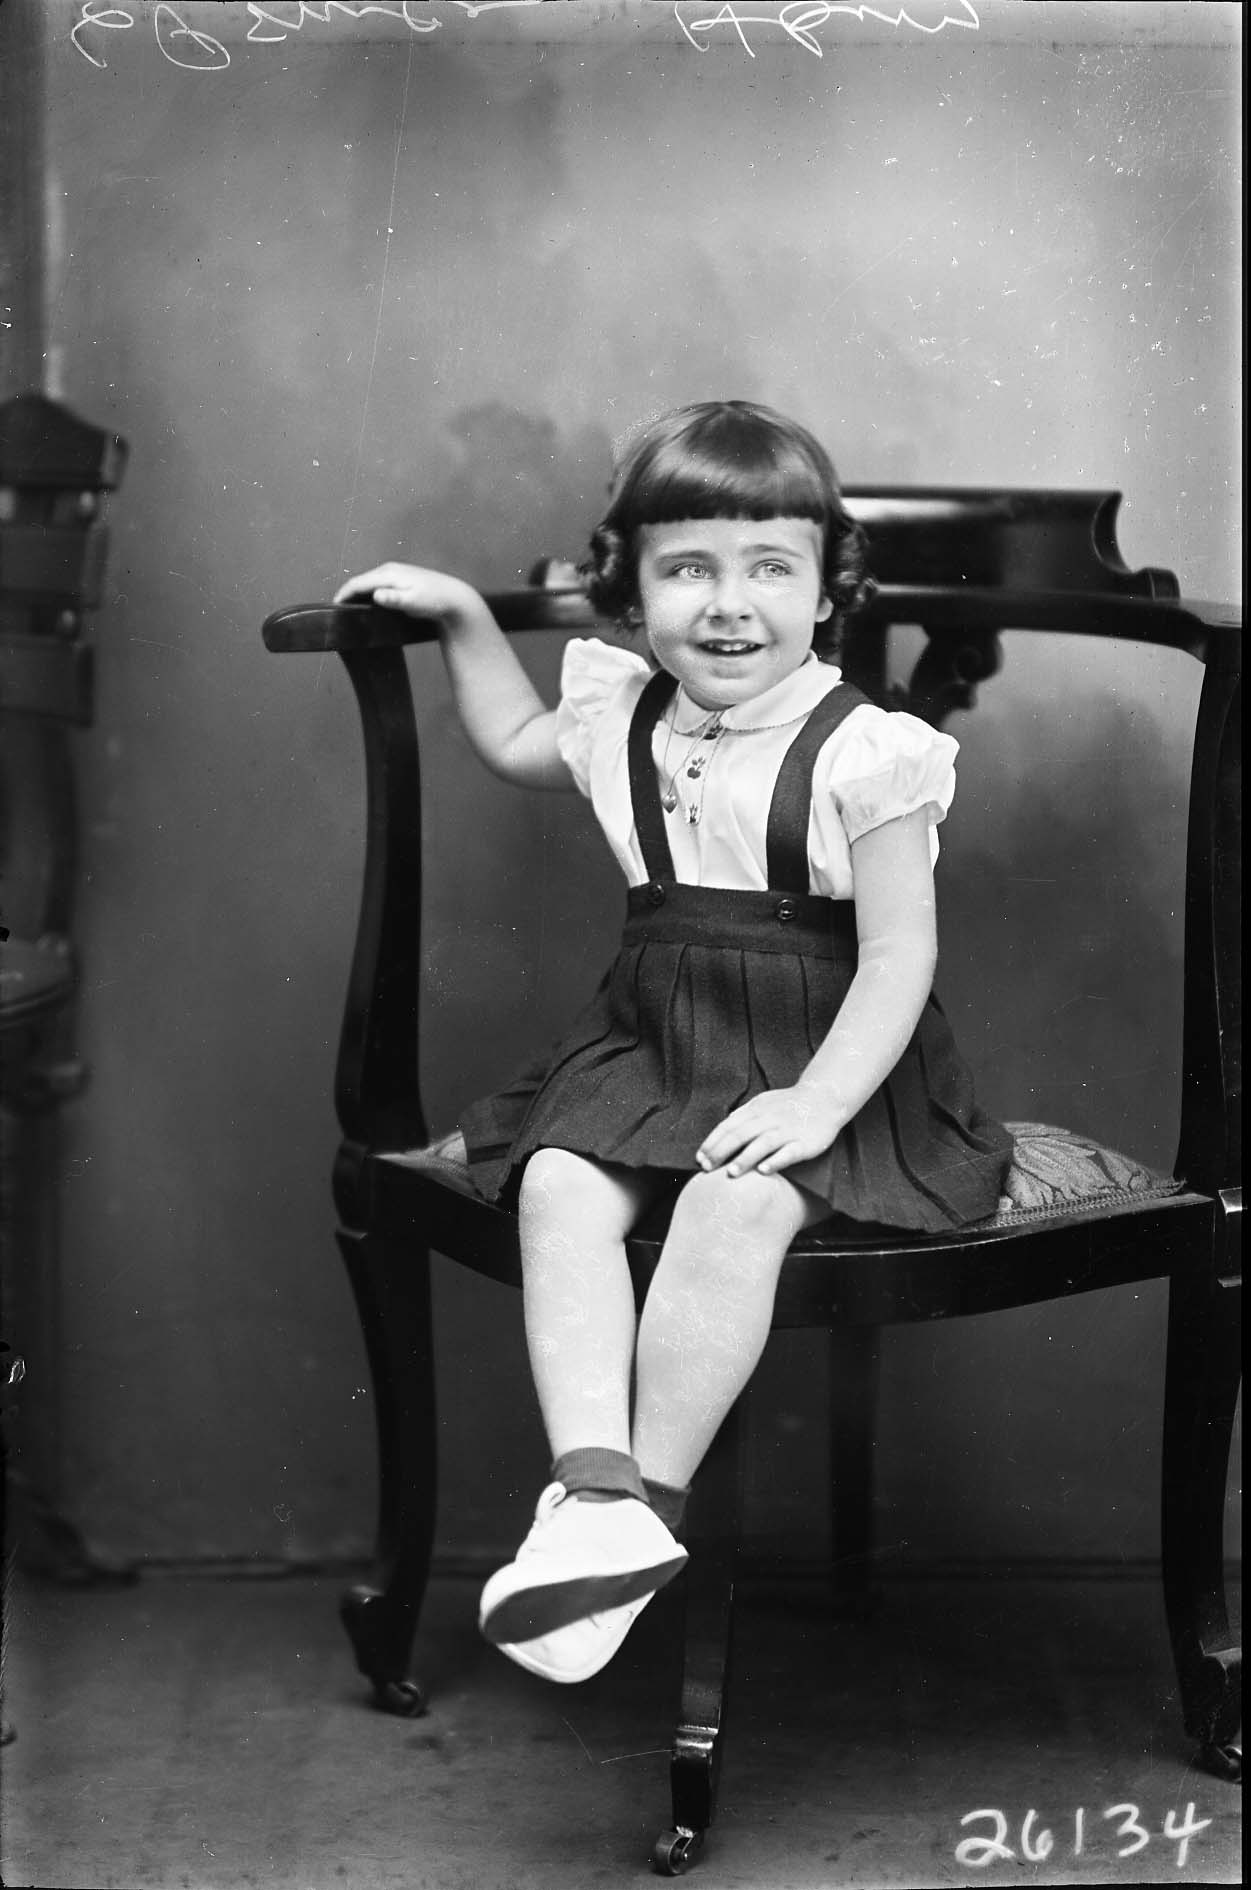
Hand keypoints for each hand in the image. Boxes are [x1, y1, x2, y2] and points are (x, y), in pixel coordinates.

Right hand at [332, 561, 482, 628]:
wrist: (453, 597)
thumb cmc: (434, 601)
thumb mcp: (414, 602)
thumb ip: (394, 598)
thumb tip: (376, 595)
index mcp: (389, 574)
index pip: (358, 583)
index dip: (343, 594)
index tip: (333, 608)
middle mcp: (389, 569)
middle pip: (360, 581)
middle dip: (347, 594)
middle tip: (337, 612)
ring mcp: (394, 573)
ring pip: (368, 583)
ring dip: (357, 594)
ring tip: (348, 609)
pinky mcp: (399, 579)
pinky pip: (376, 585)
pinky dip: (367, 593)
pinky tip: (367, 605)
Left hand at [696, 1084, 845, 1178]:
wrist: (824, 1098)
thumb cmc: (788, 1105)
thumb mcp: (763, 1103)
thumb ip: (743, 1116)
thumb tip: (720, 1130)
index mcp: (756, 1110)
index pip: (729, 1126)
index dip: (713, 1142)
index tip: (699, 1158)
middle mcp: (769, 1119)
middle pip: (741, 1135)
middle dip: (722, 1152)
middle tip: (707, 1168)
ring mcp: (787, 1130)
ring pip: (762, 1144)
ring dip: (746, 1158)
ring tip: (731, 1172)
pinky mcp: (804, 1143)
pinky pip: (789, 1152)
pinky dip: (776, 1161)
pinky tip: (764, 1171)